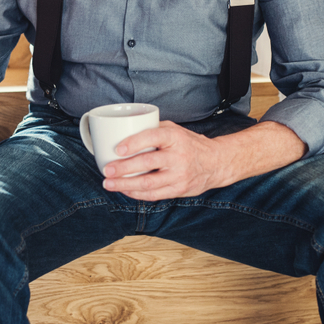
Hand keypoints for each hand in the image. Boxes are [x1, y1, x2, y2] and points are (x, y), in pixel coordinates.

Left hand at [100, 121, 225, 199]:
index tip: (118, 149)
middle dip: (123, 168)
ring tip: (109, 183)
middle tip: (107, 170)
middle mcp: (178, 156)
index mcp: (175, 137)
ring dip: (125, 185)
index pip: (153, 137)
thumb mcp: (175, 130)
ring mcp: (179, 175)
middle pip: (147, 163)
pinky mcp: (179, 189)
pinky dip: (136, 193)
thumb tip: (125, 130)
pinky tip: (125, 190)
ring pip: (148, 183)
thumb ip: (153, 129)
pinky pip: (154, 194)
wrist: (216, 162)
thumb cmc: (189, 144)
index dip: (134, 143)